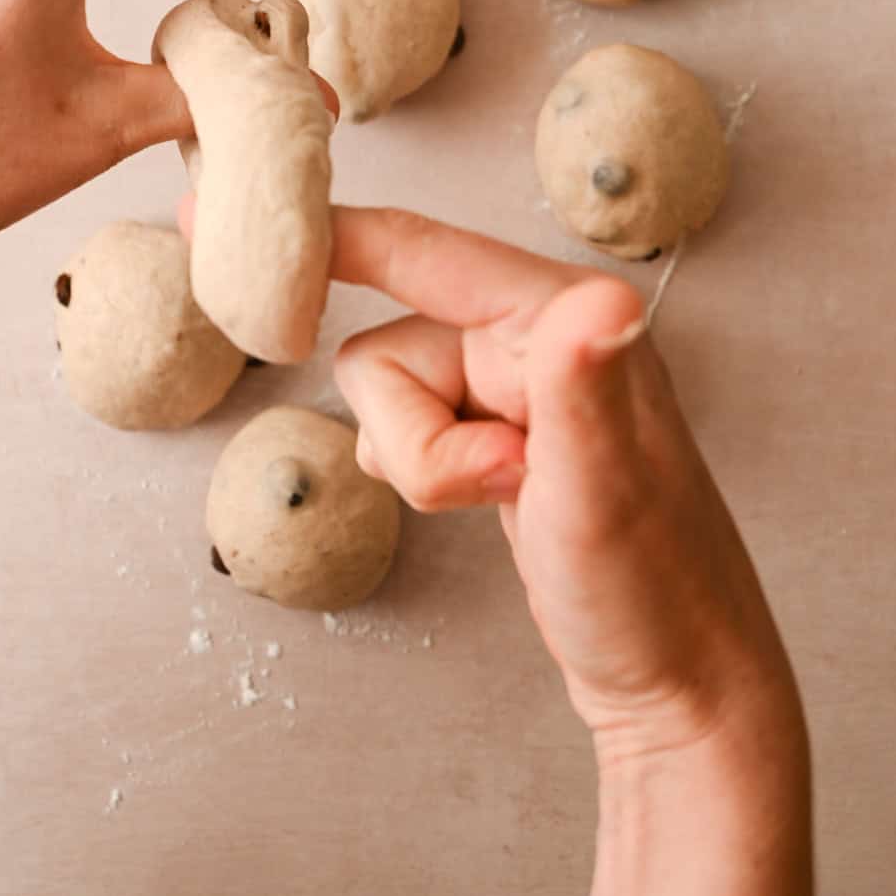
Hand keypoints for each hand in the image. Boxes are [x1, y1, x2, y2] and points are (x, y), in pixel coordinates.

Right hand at [330, 208, 801, 759]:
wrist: (677, 682)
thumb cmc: (656, 591)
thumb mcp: (606, 491)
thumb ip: (584, 386)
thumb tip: (600, 298)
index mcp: (561, 313)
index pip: (416, 250)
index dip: (324, 236)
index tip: (218, 214)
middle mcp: (534, 333)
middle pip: (386, 348)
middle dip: (417, 434)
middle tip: (503, 480)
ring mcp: (511, 386)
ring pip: (388, 398)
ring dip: (427, 465)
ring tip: (511, 498)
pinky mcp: (493, 432)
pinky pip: (407, 433)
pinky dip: (428, 476)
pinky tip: (494, 503)